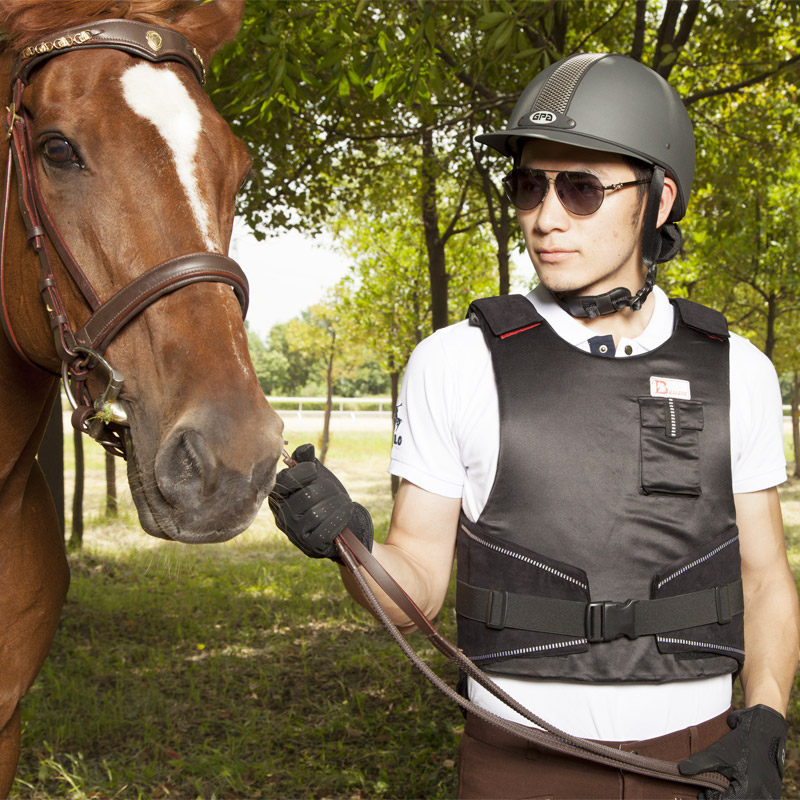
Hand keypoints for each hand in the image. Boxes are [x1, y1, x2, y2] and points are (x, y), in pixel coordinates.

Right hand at [268, 444, 372, 558]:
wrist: (342, 525)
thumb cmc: (326, 498)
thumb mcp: (317, 476)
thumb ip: (308, 461)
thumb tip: (307, 448)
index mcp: (279, 497)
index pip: (284, 481)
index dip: (302, 472)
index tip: (315, 470)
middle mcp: (281, 516)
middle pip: (305, 496)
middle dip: (327, 489)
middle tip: (336, 491)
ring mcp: (294, 533)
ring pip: (316, 513)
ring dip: (336, 504)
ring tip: (344, 501)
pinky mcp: (308, 546)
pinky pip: (324, 530)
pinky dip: (339, 518)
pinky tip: (345, 513)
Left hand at [678, 705, 786, 798]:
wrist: (766, 730)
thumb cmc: (741, 742)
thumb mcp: (718, 753)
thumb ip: (699, 764)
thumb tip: (680, 771)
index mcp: (749, 791)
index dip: (710, 799)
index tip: (701, 793)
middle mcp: (762, 797)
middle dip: (719, 799)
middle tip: (707, 792)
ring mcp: (768, 795)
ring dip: (730, 797)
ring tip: (716, 789)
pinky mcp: (770, 791)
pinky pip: (753, 797)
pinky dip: (740, 794)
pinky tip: (730, 786)